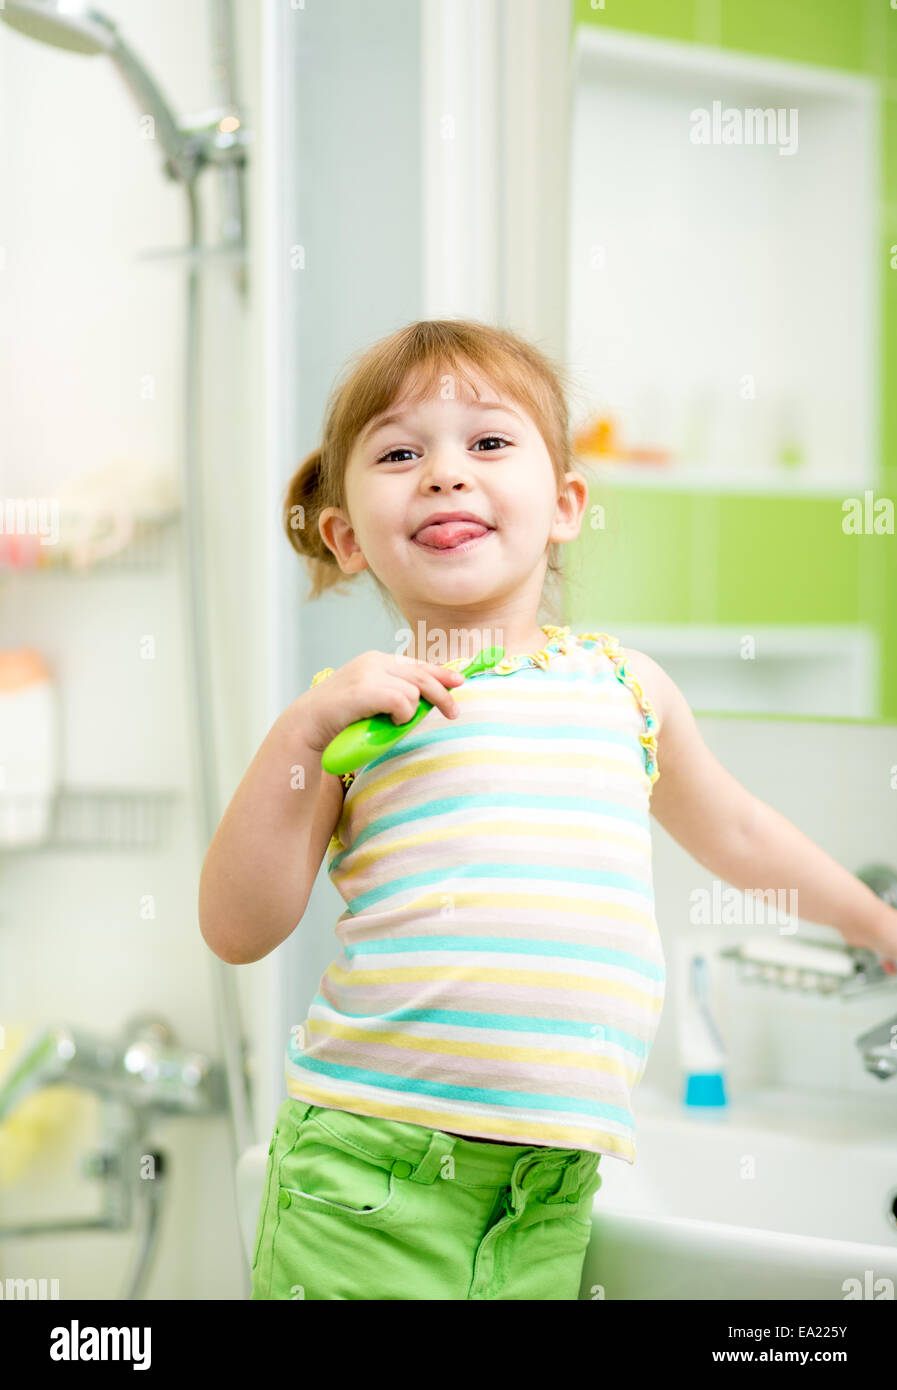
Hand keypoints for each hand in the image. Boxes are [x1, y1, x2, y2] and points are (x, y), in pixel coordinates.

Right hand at [301, 650, 465, 753]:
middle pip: (422, 675)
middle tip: (454, 713)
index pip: (417, 664)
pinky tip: (391, 721)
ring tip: (394, 722)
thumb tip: (429, 701)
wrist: (308, 724)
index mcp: (377, 660)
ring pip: (414, 691)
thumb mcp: (372, 698)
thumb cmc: (342, 717)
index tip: (458, 681)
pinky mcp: (365, 689)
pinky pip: (402, 702)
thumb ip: (395, 693)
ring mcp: (369, 673)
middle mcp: (374, 661)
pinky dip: (402, 714)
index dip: (440, 673)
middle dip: (442, 694)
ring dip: (411, 712)